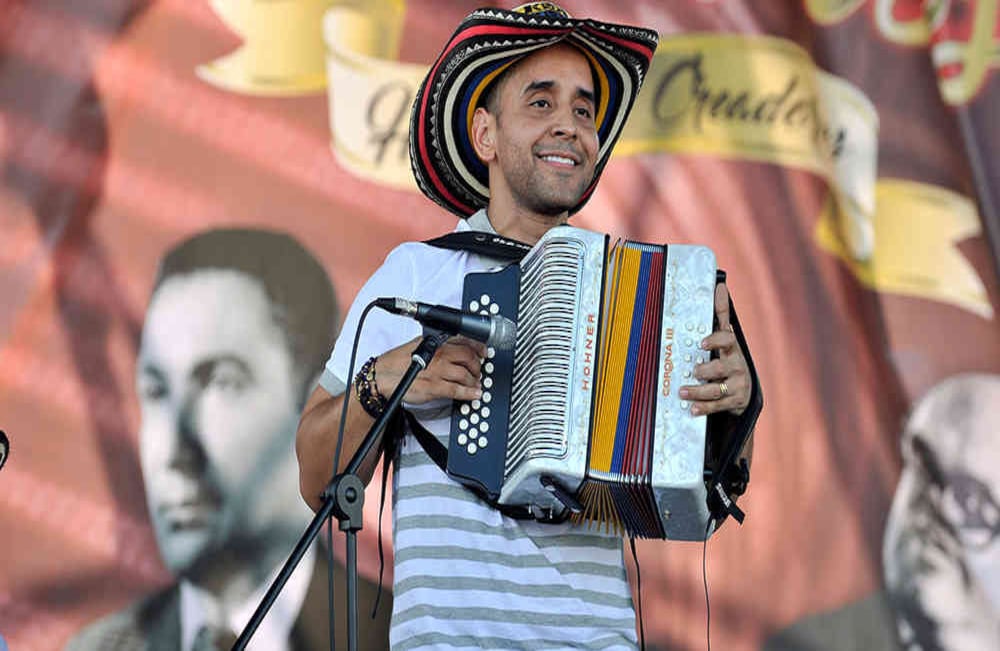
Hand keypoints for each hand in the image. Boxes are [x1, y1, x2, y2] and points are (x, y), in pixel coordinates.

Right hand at [374, 335, 485, 403]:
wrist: (382, 377)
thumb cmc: (396, 362)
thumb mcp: (418, 345)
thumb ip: (435, 344)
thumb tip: (451, 347)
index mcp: (435, 342)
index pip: (464, 340)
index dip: (478, 347)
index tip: (484, 352)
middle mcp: (438, 355)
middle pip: (468, 357)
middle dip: (477, 365)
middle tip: (479, 371)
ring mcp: (438, 371)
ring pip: (465, 374)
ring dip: (474, 380)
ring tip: (476, 384)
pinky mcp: (435, 387)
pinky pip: (458, 390)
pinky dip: (469, 393)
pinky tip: (474, 394)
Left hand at [679, 283, 750, 415]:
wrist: (745, 388)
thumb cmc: (728, 358)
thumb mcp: (725, 338)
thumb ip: (720, 315)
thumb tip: (720, 285)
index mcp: (732, 349)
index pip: (728, 340)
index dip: (715, 340)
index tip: (702, 343)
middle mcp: (737, 366)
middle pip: (721, 367)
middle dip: (705, 370)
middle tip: (692, 371)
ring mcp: (737, 385)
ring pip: (717, 389)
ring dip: (699, 391)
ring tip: (682, 392)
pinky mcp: (735, 401)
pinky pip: (718, 406)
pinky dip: (704, 408)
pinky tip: (692, 409)